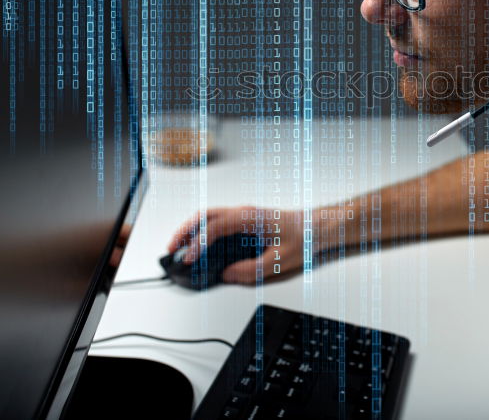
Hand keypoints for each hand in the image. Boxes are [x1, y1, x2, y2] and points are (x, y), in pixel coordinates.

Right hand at [167, 206, 307, 283]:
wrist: (317, 227)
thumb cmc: (302, 237)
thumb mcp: (279, 260)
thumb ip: (251, 270)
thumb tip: (227, 275)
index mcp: (249, 217)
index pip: (215, 227)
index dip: (199, 243)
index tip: (189, 258)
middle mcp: (243, 212)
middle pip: (205, 215)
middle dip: (185, 231)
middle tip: (172, 249)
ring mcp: (243, 215)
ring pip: (209, 217)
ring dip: (192, 230)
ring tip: (180, 248)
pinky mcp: (244, 222)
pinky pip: (218, 222)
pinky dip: (203, 231)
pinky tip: (200, 246)